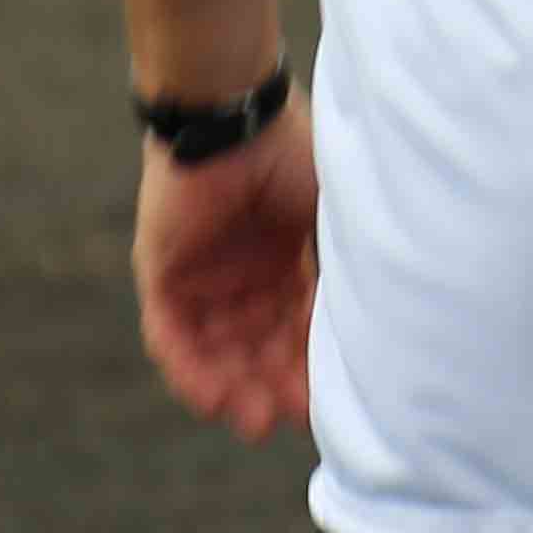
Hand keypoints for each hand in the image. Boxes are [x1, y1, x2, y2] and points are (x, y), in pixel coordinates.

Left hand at [134, 101, 318, 442]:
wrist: (233, 111)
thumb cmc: (293, 152)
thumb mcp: (331, 223)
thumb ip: (338, 277)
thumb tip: (372, 341)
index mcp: (286, 260)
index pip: (297, 330)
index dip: (310, 369)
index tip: (325, 406)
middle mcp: (243, 274)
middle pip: (255, 349)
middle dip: (270, 388)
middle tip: (286, 422)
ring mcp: (201, 275)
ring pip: (213, 350)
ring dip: (231, 389)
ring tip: (251, 421)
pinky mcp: (160, 271)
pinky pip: (170, 333)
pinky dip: (187, 368)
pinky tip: (210, 398)